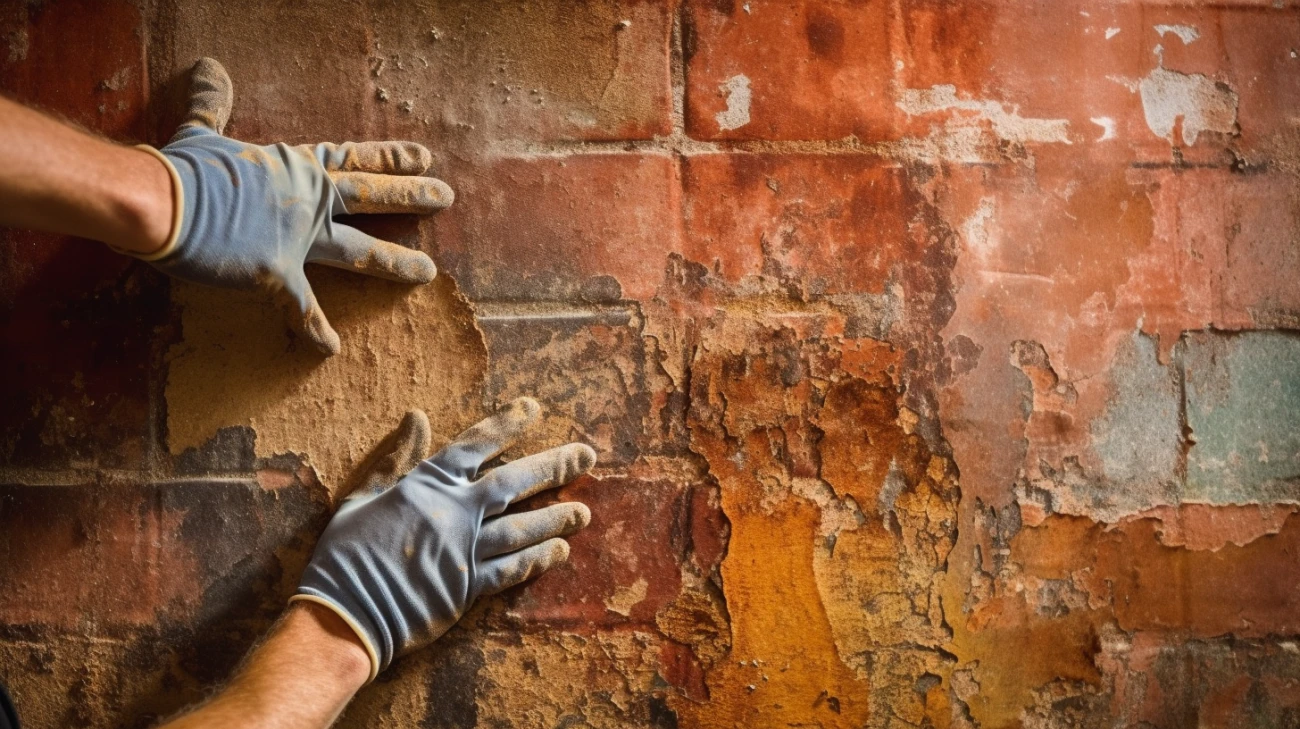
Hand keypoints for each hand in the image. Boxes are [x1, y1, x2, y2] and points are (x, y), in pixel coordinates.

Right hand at [140, 58, 451, 353]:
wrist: (158, 200)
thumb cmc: (181, 167)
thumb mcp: (204, 130)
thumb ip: (215, 105)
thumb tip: (210, 69)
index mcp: (295, 168)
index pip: (352, 159)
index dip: (389, 157)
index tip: (424, 156)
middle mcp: (307, 200)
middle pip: (372, 196)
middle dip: (413, 196)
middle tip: (448, 197)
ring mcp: (298, 238)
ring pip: (360, 251)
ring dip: (396, 262)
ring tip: (428, 273)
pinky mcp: (278, 274)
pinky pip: (303, 309)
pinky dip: (315, 330)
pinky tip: (331, 347)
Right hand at [292, 398, 595, 681]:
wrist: (344, 613)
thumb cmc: (344, 554)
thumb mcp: (362, 496)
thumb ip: (396, 458)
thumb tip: (417, 417)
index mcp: (426, 485)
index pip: (475, 445)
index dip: (507, 425)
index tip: (534, 409)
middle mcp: (453, 512)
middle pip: (513, 482)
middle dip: (553, 467)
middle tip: (587, 456)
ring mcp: (463, 550)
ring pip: (522, 527)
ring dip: (556, 517)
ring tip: (584, 511)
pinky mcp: (467, 588)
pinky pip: (511, 569)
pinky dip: (537, 559)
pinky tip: (560, 551)